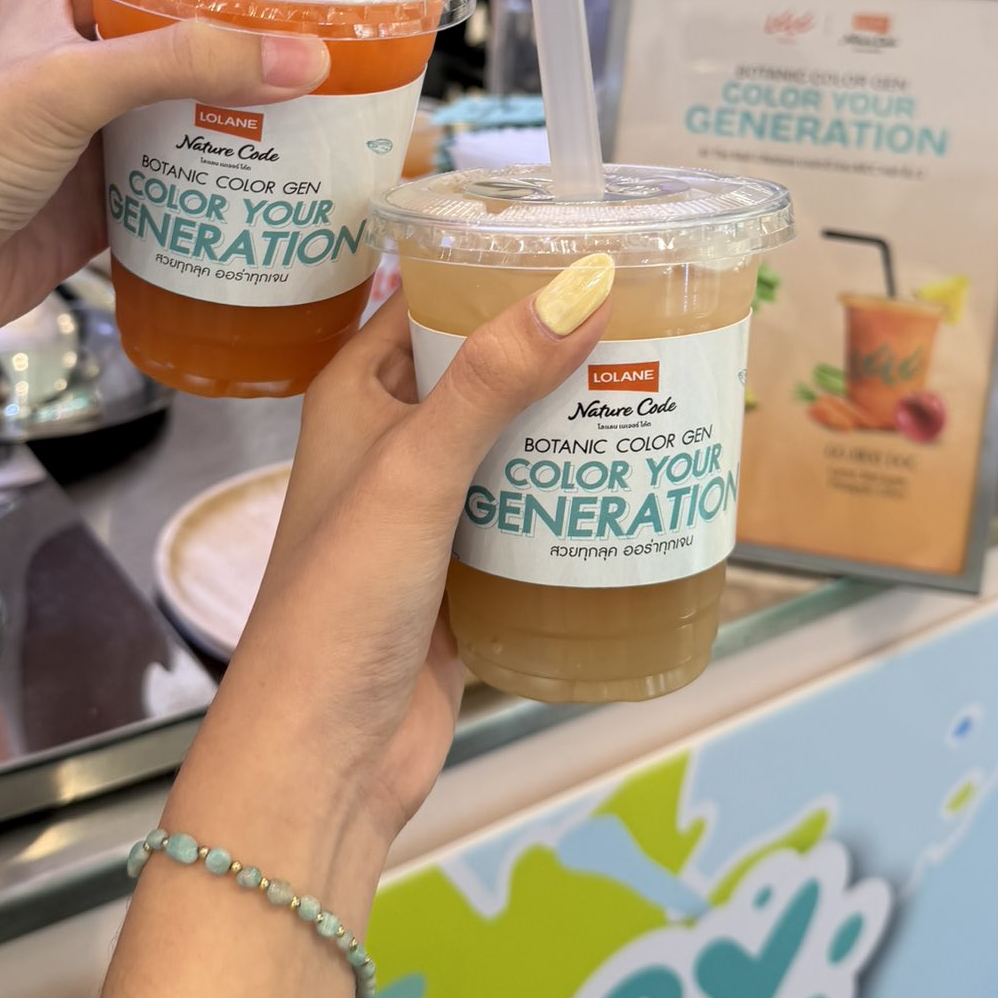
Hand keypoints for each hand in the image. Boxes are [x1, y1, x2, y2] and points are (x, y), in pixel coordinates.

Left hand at [0, 0, 328, 363]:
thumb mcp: (69, 86)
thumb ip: (185, 61)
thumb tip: (301, 55)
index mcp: (66, 7)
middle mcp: (86, 67)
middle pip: (197, 52)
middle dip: (266, 64)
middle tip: (349, 70)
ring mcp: (97, 140)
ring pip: (196, 124)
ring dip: (255, 134)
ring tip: (336, 133)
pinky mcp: (104, 207)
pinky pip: (182, 193)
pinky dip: (227, 197)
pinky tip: (281, 200)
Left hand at [88, 253, 616, 997]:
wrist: (326, 759)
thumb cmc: (339, 606)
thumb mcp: (417, 472)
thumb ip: (495, 378)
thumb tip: (582, 282)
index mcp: (356, 394)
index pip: (432, 297)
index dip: (500, 266)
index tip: (589, 238)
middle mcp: (392, 441)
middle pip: (490, 367)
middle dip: (563, 345)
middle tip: (661, 313)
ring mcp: (434, 510)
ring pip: (521, 442)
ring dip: (580, 421)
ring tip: (671, 384)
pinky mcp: (470, 573)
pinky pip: (537, 514)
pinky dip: (582, 496)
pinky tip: (645, 479)